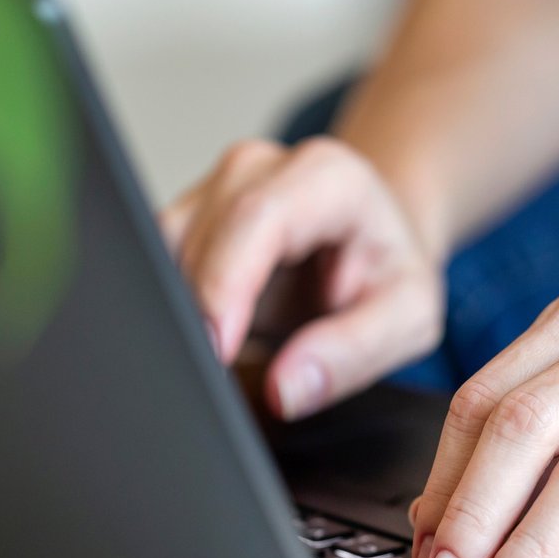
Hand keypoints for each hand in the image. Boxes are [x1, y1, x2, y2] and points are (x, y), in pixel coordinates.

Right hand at [159, 137, 444, 418]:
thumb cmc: (388, 276)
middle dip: (195, 312)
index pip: (256, 217)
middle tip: (211, 378)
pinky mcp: (187, 217)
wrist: (371, 248)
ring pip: (161, 247)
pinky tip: (192, 342)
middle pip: (199, 233)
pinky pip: (152, 260)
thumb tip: (286, 388)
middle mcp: (260, 169)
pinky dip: (165, 307)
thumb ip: (354, 352)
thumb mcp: (407, 320)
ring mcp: (215, 188)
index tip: (216, 350)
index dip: (226, 284)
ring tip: (213, 362)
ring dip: (176, 311)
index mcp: (326, 177)